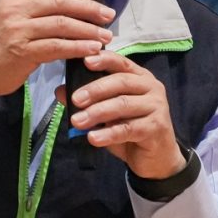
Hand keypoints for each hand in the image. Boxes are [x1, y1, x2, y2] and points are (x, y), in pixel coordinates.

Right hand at [0, 0, 114, 104]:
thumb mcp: (10, 14)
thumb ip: (35, 7)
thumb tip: (71, 2)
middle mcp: (16, 9)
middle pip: (61, 2)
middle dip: (89, 7)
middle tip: (109, 15)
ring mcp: (18, 30)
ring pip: (62, 24)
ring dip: (88, 30)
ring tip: (106, 36)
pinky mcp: (22, 52)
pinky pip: (56, 47)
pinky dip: (77, 47)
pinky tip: (91, 50)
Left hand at [70, 53, 184, 180]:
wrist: (156, 158)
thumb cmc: (130, 128)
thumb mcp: (107, 113)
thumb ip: (88, 100)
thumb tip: (60, 91)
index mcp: (139, 77)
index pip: (121, 63)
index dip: (104, 60)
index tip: (85, 61)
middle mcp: (151, 87)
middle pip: (121, 82)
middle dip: (95, 90)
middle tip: (75, 100)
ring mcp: (157, 106)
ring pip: (123, 104)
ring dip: (97, 112)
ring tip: (77, 121)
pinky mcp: (157, 127)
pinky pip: (128, 128)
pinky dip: (108, 133)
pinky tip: (93, 137)